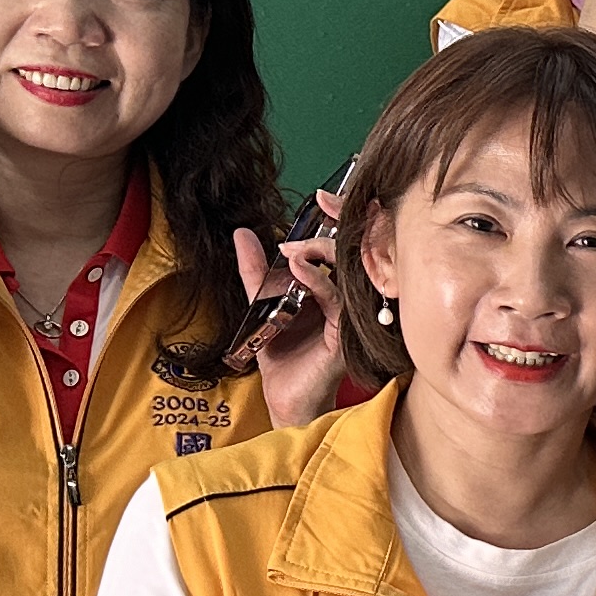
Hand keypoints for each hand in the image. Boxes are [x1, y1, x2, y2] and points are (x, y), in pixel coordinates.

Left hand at [233, 184, 345, 427]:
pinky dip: (318, 280)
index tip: (324, 198)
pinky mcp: (345, 332)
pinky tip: (299, 270)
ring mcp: (350, 315)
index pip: (345, 246)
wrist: (284, 397)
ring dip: (319, 253)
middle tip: (312, 216)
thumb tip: (243, 233)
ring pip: (346, 271)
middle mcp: (348, 298)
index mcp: (336, 288)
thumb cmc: (282, 356)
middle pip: (352, 251)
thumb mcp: (263, 304)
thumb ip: (255, 271)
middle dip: (335, 227)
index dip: (342, 218)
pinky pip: (335, 298)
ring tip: (293, 251)